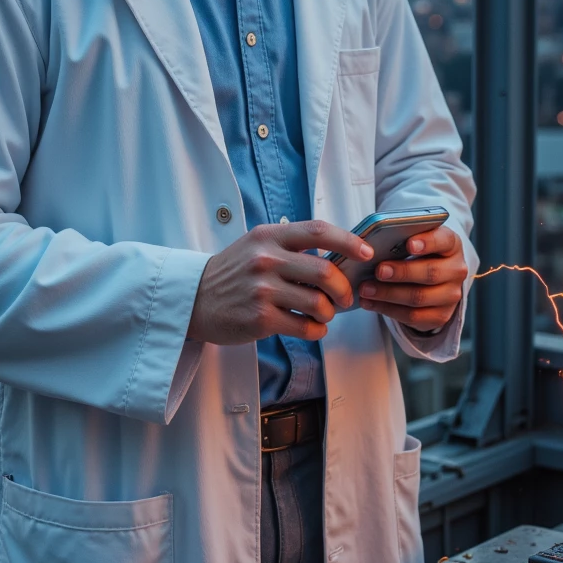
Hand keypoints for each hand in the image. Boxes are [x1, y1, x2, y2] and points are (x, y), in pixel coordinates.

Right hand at [187, 219, 372, 344]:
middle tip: (345, 297)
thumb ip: (291, 245)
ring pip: (319, 304)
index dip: (349, 241)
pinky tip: (312, 328)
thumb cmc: (234, 272)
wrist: (194, 299)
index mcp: (269, 236)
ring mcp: (262, 290)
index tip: (367, 253)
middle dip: (344, 289)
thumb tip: (339, 255)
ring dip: (330, 313)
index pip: (318, 231)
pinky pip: (305, 327)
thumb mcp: (257, 245)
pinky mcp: (260, 319)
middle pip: (326, 272)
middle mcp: (266, 260)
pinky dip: (317, 331)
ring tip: (324, 315)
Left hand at [358, 225, 466, 335]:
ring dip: (389, 294)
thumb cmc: (417, 254)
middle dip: (402, 272)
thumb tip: (370, 244)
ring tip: (365, 289)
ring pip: (419, 297)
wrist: (431, 279)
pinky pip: (413, 316)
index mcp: (451, 245)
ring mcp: (451, 295)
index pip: (444, 240)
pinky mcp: (440, 316)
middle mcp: (456, 270)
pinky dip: (387, 310)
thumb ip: (401, 238)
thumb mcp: (415, 240)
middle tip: (379, 271)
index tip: (409, 244)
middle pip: (431, 273)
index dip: (428, 242)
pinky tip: (369, 303)